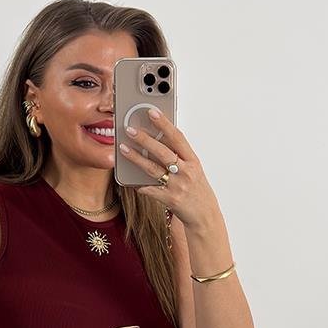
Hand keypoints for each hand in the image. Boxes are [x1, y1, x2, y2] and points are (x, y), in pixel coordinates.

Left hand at [117, 110, 219, 231]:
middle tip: (129, 129)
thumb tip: (159, 139)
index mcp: (193, 161)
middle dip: (145, 139)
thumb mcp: (193, 170)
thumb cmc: (197, 190)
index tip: (152, 112)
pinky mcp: (170, 199)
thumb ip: (179, 156)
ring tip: (123, 147)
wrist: (205, 215)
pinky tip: (128, 179)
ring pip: (153, 169)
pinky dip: (138, 184)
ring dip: (135, 157)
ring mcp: (178, 186)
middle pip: (162, 152)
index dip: (164, 124)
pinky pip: (150, 190)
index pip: (178, 138)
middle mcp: (186, 172)